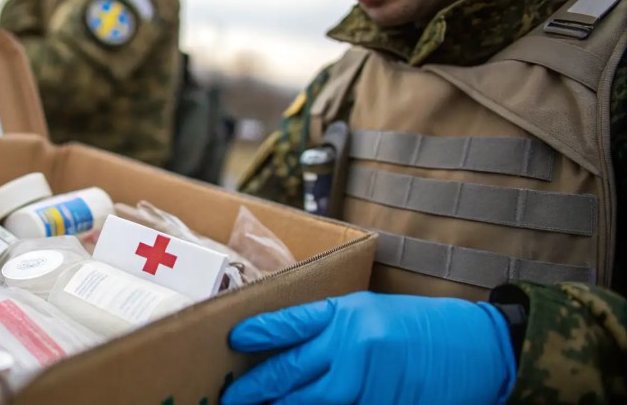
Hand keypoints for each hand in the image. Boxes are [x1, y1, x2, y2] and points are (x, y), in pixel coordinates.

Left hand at [223, 291, 515, 404]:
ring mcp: (370, 380)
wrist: (476, 345)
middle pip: (291, 371)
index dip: (259, 333)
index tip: (234, 341)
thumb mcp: (371, 314)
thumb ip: (331, 332)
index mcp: (348, 313)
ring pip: (312, 402)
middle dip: (257, 387)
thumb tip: (288, 354)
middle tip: (232, 397)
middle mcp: (354, 344)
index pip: (291, 322)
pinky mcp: (386, 403)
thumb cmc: (420, 327)